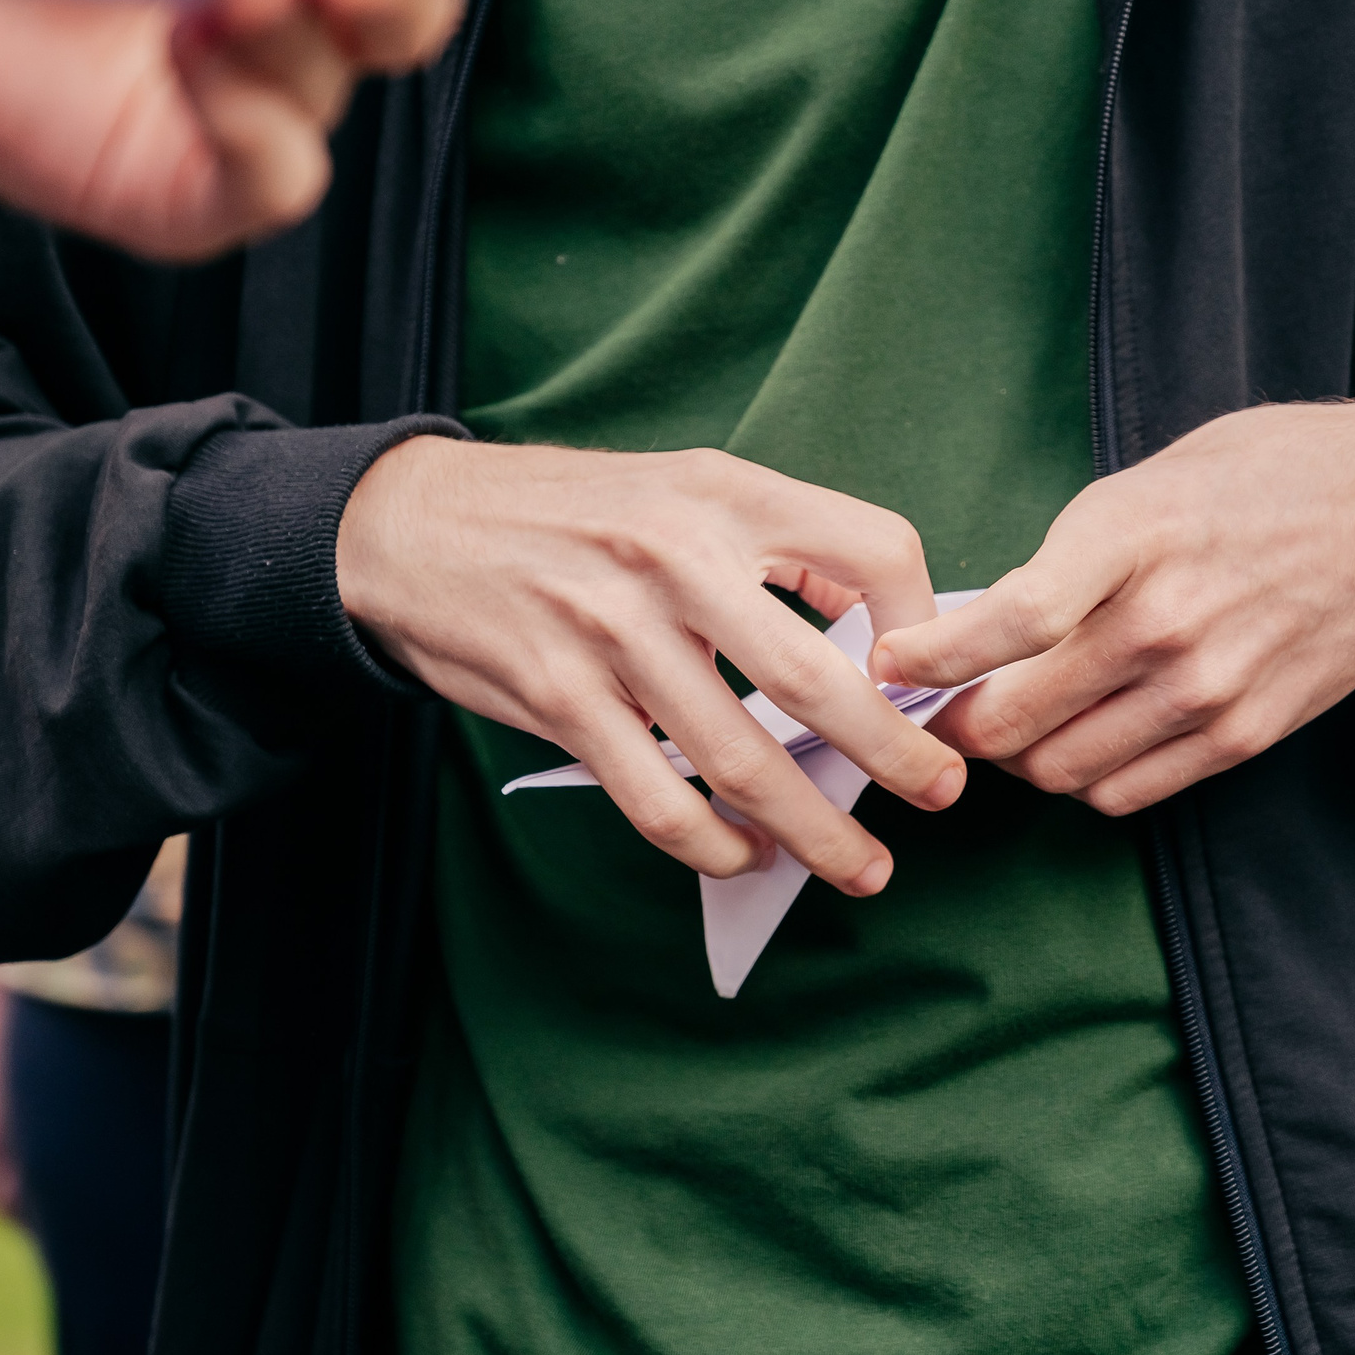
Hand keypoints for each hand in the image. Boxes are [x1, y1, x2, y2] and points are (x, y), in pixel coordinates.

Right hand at [337, 439, 967, 893]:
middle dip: (896, 754)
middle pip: (821, 679)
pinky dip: (713, 844)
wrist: (412, 525)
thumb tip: (881, 634)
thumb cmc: (568, 515)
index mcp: (726, 492)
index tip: (924, 677)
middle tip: (942, 794)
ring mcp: (613, 632)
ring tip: (860, 865)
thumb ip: (775, 547)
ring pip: (742, 761)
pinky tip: (744, 855)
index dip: (920, 622)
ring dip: (816, 830)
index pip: (873, 550)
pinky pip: (658, 799)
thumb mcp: (681, 488)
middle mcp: (675, 557)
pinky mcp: (561, 698)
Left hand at [871, 398, 1354, 815]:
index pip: (1008, 622)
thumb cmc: (1269, 478)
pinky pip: (1124, 793)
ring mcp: (1207, 688)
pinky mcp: (1242, 735)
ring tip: (1011, 722)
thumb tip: (983, 625)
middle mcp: (1166, 621)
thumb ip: (1071, 556)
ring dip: (1018, 757)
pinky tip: (1081, 739)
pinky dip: (1084, 777)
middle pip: (1016, 719)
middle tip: (939, 707)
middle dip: (957, 724)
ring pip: (1060, 770)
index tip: (887, 664)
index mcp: (1131, 535)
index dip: (930, 659)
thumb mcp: (1151, 481)